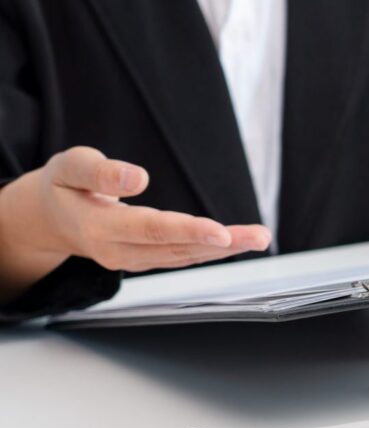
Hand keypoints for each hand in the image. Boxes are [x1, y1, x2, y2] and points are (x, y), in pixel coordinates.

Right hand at [0, 147, 270, 300]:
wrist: (49, 219)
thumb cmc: (63, 186)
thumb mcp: (70, 167)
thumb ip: (101, 173)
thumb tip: (138, 178)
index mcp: (98, 228)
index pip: (151, 231)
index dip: (188, 231)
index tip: (222, 233)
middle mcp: (118, 251)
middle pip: (177, 249)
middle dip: (222, 244)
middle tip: (259, 236)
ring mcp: (132, 260)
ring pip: (184, 257)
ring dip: (225, 250)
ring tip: (259, 238)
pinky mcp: (145, 259)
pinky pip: (182, 257)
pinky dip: (212, 251)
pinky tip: (239, 243)